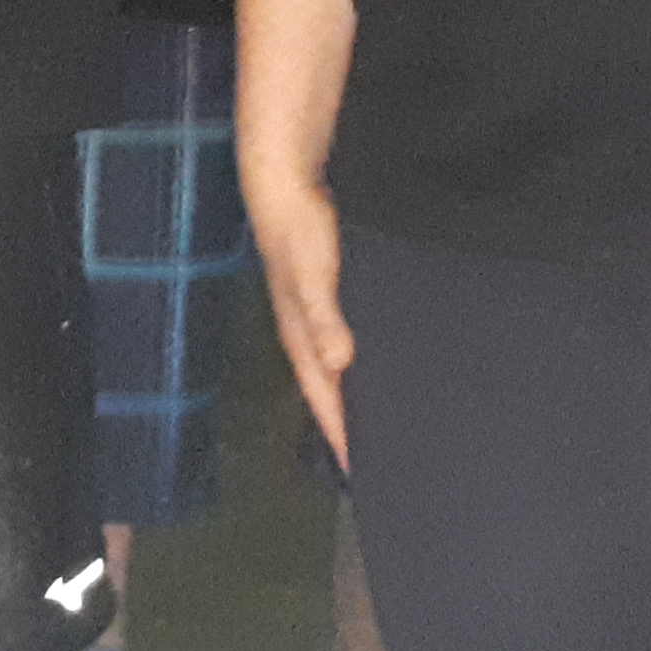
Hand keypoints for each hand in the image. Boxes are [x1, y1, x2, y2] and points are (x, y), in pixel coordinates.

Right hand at [250, 179, 354, 466]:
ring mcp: (309, 312)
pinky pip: (336, 340)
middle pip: (323, 388)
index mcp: (299, 333)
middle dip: (340, 422)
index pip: (322, 394)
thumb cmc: (297, 229)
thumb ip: (325, 319)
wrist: (284, 185)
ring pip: (329, 367)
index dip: (338, 429)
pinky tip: (361, 360)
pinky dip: (348, 359)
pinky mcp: (320, 293)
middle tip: (364, 454)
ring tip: (366, 417)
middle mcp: (302, 330)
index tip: (356, 465)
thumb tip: (339, 363)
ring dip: (344, 393)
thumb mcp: (313, 277)